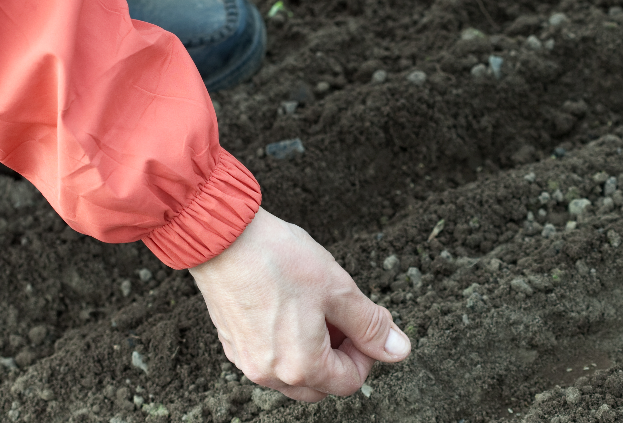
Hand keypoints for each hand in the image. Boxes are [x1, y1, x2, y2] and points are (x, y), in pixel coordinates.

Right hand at [189, 208, 410, 400]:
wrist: (223, 238)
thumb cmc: (279, 259)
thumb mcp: (339, 289)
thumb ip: (371, 325)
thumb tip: (399, 350)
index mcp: (301, 366)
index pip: (350, 382)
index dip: (367, 354)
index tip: (364, 324)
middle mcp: (270, 374)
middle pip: (321, 384)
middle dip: (340, 356)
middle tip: (343, 317)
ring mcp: (247, 361)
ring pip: (293, 375)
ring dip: (314, 352)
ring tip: (317, 309)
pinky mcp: (232, 344)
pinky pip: (269, 359)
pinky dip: (287, 344)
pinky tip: (290, 308)